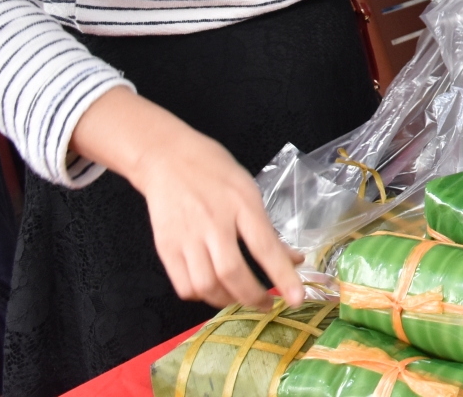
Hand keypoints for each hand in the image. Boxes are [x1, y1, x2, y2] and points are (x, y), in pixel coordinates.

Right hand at [72, 87, 303, 310]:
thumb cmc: (215, 172)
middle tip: (268, 303)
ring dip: (227, 300)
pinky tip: (213, 290)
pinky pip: (184, 285)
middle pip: (232, 272)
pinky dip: (202, 296)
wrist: (167, 159)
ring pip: (206, 285)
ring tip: (240, 298)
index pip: (265, 247)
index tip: (297, 298)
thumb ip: (268, 228)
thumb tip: (294, 259)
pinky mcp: (165, 247)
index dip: (282, 276)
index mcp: (241, 204)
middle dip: (253, 296)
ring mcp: (186, 236)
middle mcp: (213, 222)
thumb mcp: (249, 191)